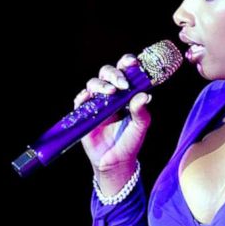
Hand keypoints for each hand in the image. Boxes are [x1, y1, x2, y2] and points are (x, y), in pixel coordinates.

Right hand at [75, 53, 152, 176]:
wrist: (115, 162)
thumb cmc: (129, 142)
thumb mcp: (140, 127)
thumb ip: (142, 111)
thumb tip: (145, 95)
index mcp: (126, 92)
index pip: (125, 71)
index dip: (127, 63)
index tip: (134, 63)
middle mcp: (111, 94)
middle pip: (107, 72)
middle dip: (114, 74)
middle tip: (122, 84)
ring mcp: (96, 102)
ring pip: (93, 83)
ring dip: (101, 84)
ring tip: (110, 93)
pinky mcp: (84, 113)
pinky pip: (80, 100)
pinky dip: (83, 96)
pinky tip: (88, 98)